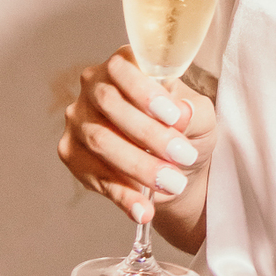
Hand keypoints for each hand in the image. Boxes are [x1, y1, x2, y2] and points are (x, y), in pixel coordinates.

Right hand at [58, 46, 214, 247]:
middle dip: (148, 133)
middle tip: (182, 155)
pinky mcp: (73, 156)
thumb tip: (182, 113)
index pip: (122, 67)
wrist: (178, 169)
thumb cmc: (187, 130)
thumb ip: (194, 111)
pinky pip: (94, 176)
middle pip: (109, 104)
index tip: (174, 116)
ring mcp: (79, 122)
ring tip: (173, 183)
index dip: (145, 91)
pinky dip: (123, 195)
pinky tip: (144, 209)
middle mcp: (95, 88)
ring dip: (139, 166)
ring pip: (99, 141)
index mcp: (125, 66)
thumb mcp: (202, 118)